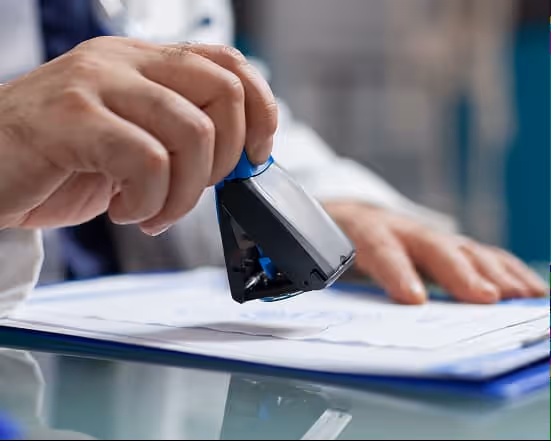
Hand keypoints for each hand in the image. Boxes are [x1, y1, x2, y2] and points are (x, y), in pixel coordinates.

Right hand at [0, 37, 276, 234]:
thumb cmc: (62, 163)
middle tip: (191, 191)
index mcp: (143, 62)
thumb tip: (240, 155)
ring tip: (152, 212)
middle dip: (223, 160)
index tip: (256, 154)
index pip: (228, 62)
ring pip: (192, 133)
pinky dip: (148, 202)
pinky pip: (148, 162)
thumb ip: (180, 136)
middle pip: (224, 93)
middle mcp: (123, 61)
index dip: (260, 108)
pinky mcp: (72, 118)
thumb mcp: (133, 141)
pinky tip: (124, 211)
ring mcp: (96, 84)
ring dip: (184, 193)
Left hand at [324, 202, 546, 303]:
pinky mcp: (447, 244)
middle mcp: (402, 229)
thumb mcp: (321, 255)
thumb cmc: (335, 241)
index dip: (397, 271)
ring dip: (495, 273)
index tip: (413, 298)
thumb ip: (326, 273)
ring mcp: (429, 235)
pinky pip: (480, 254)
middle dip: (460, 272)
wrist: (347, 215)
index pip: (379, 247)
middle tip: (486, 297)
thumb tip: (328, 308)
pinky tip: (529, 289)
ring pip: (463, 249)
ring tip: (522, 296)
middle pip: (433, 246)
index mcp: (363, 231)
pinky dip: (507, 271)